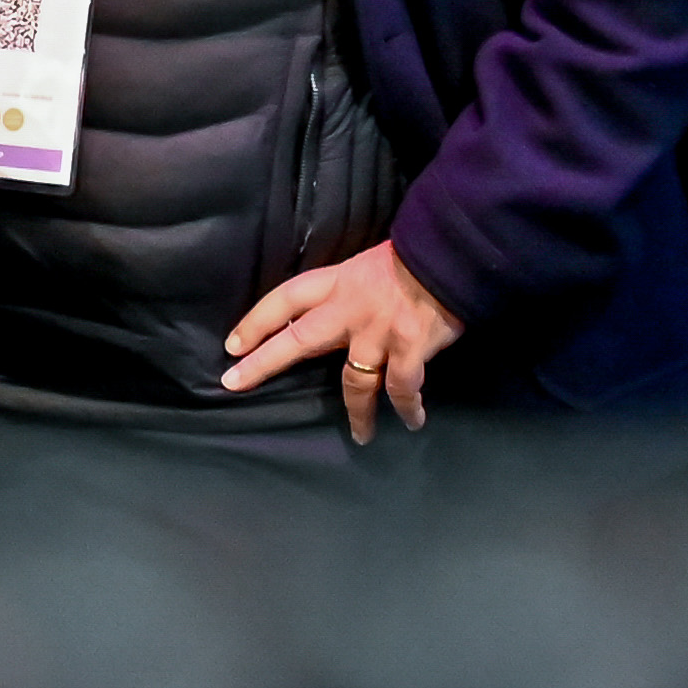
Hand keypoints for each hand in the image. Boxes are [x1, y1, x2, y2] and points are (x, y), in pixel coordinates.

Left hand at [222, 242, 465, 441]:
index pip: (285, 299)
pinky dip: (407, 407)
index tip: (232, 344)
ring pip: (355, 382)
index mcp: (339, 282)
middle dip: (263, 363)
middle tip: (235, 383)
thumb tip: (341, 314)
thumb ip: (352, 291)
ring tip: (361, 435)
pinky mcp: (409, 349)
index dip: (256, 321)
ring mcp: (378, 333)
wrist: (455, 252)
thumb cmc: (416, 255)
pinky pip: (402, 388)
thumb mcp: (370, 264)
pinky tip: (412, 420)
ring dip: (358, 413)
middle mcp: (350, 309)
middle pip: (298, 340)